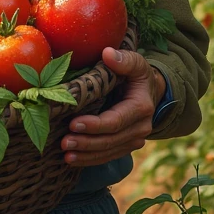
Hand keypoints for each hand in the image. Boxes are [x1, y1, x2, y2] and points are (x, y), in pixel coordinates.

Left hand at [60, 47, 165, 167]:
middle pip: (110, 140)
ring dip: (86, 155)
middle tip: (64, 142)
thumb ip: (123, 59)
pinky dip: (90, 159)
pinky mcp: (126, 145)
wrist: (149, 91)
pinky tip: (73, 160)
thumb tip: (107, 54)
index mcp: (141, 107)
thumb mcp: (135, 62)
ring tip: (66, 155)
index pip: (115, 121)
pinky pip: (108, 155)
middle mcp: (141, 127)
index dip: (94, 125)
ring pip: (108, 151)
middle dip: (86, 143)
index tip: (73, 124)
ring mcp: (134, 139)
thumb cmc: (136, 74)